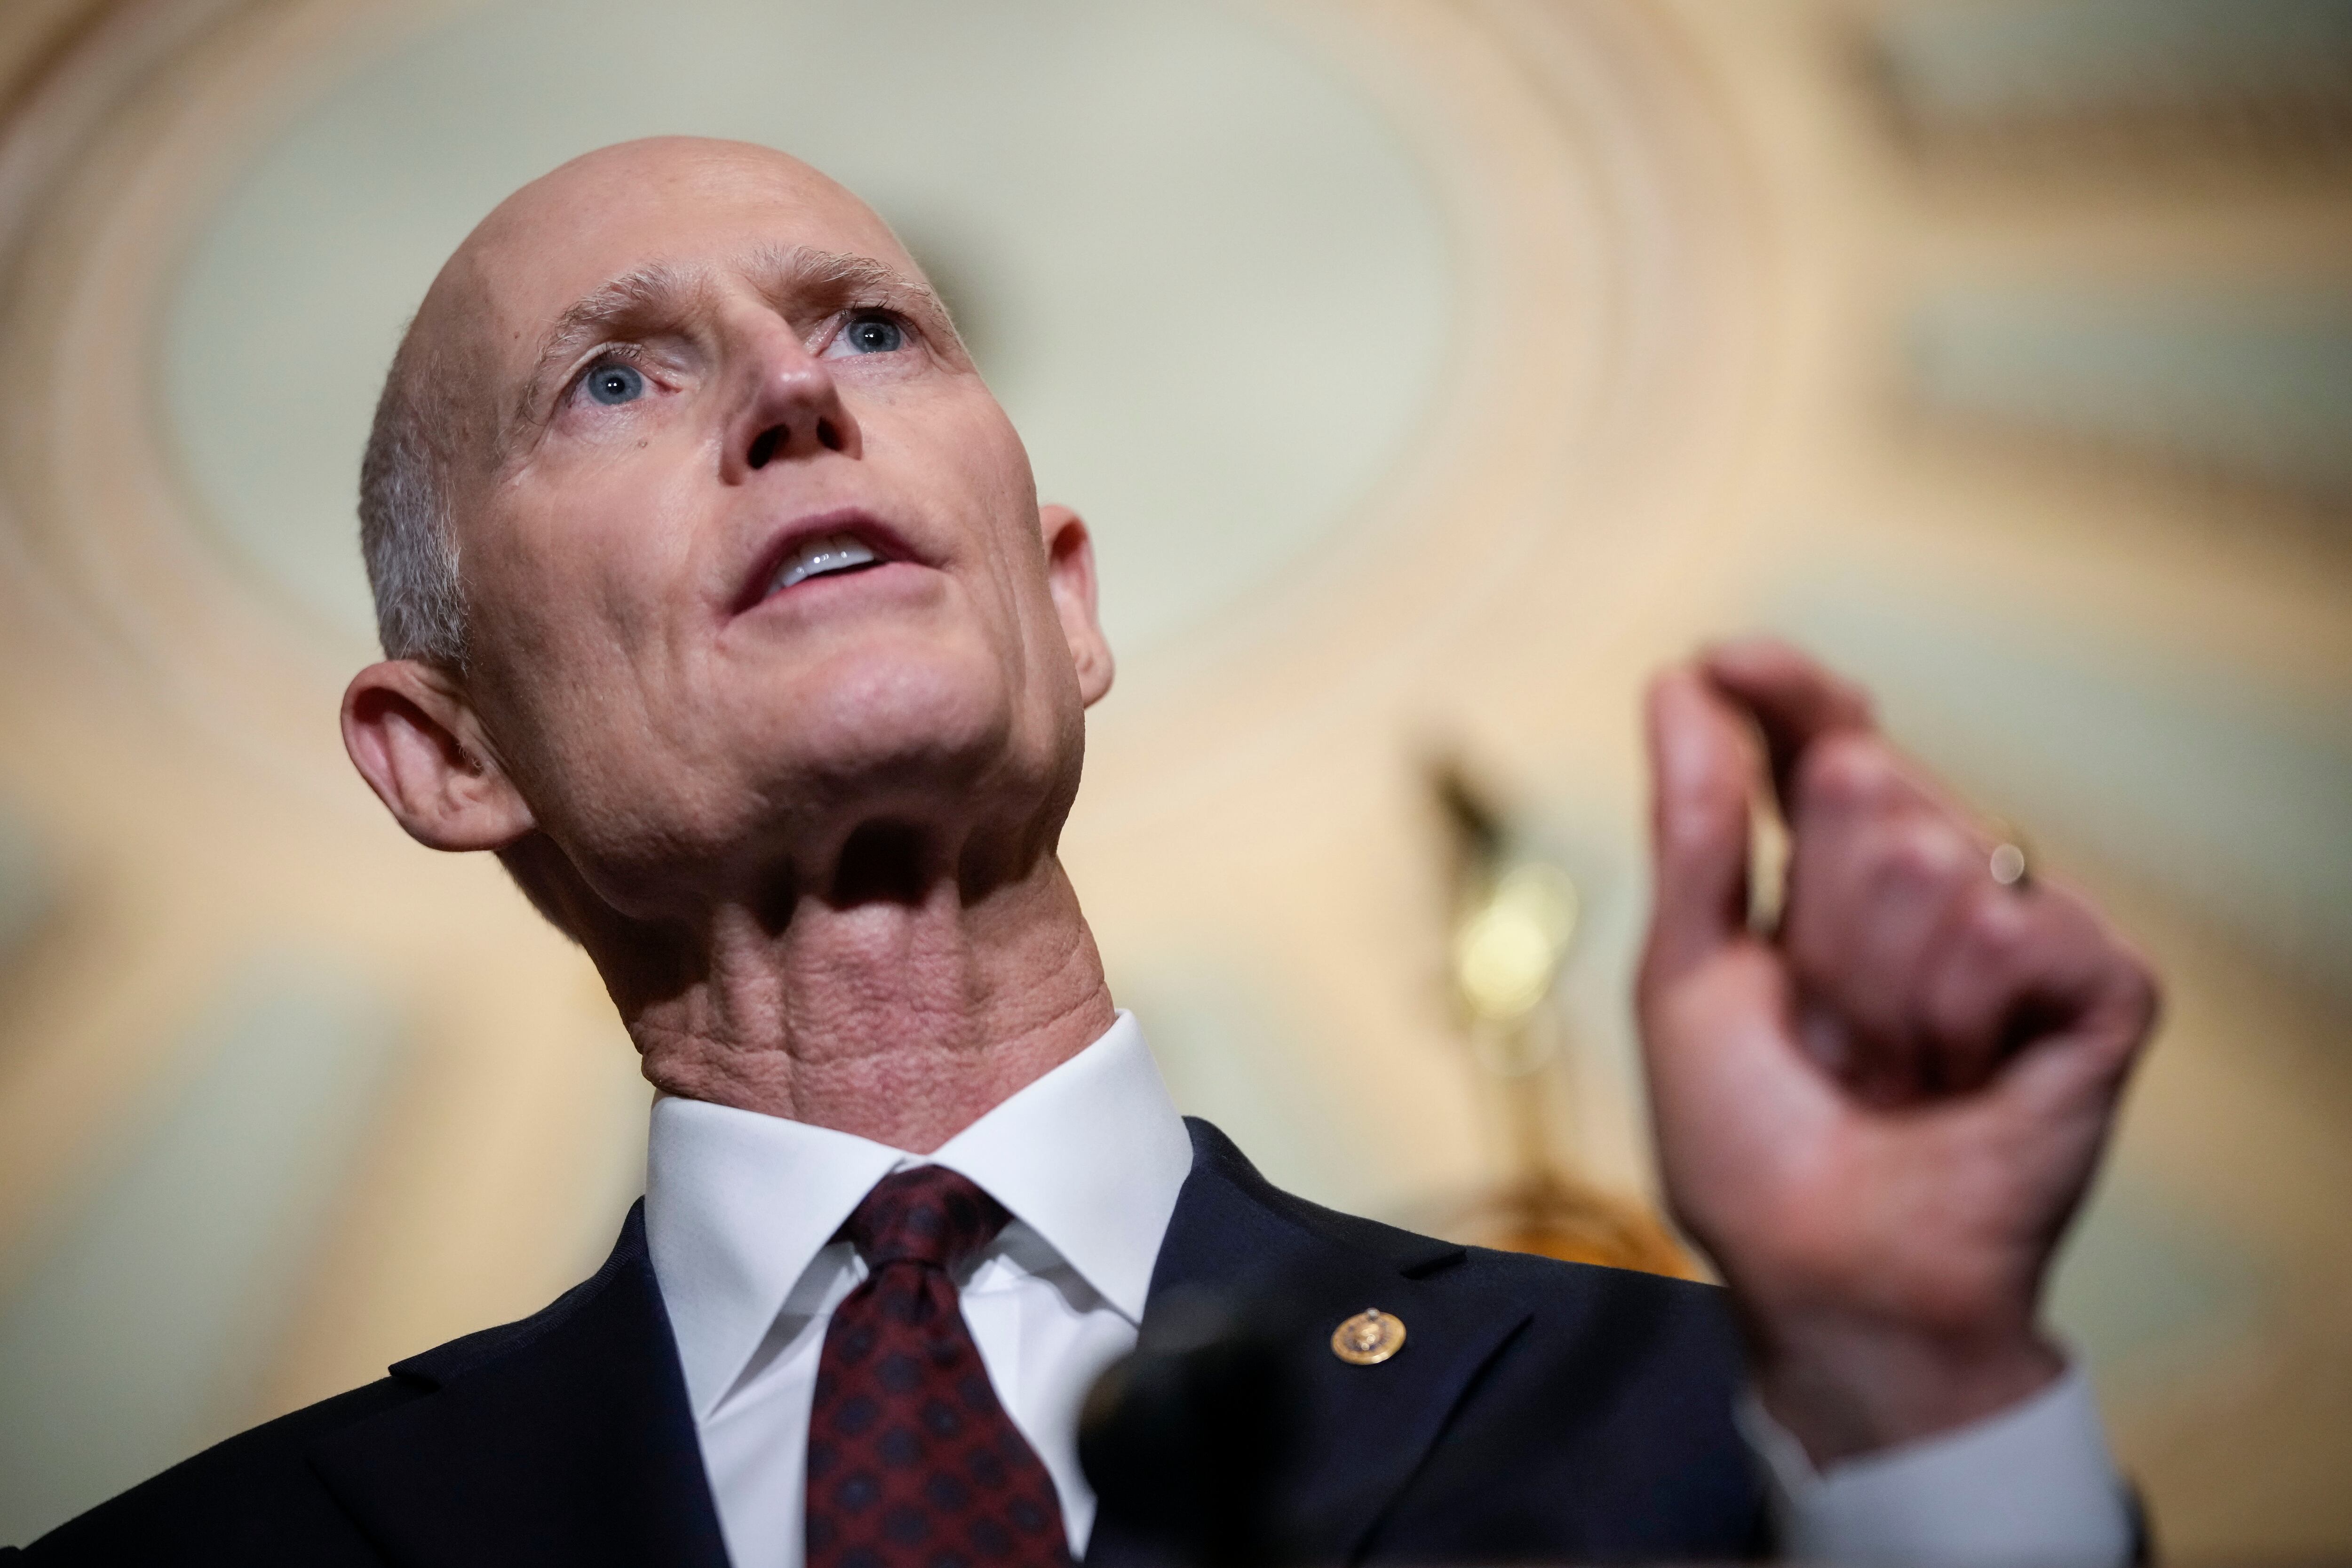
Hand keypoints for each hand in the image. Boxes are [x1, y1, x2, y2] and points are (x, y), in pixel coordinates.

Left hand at [1636, 639, 2156, 1466]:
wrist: (1829, 1278)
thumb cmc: (1751, 1154)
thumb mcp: (1687, 978)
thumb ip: (1694, 829)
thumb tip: (1678, 687)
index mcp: (1830, 881)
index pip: (1820, 735)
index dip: (1784, 689)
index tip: (1728, 662)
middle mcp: (1931, 887)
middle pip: (1862, 780)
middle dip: (1812, 912)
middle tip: (1823, 1028)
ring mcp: (2020, 932)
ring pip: (1932, 853)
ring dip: (1876, 981)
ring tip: (1887, 1068)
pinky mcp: (2097, 987)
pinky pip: (2015, 927)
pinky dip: (1964, 1013)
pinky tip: (1961, 1075)